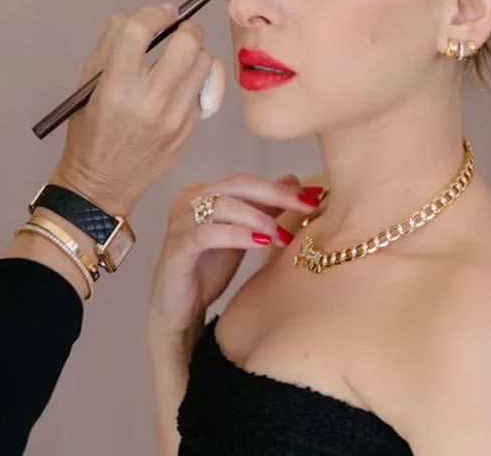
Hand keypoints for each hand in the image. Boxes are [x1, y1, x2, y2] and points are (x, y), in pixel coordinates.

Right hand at [50, 3, 225, 216]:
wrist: (103, 184)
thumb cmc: (91, 132)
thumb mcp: (88, 86)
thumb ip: (110, 46)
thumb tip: (136, 17)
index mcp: (116, 86)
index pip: (140, 32)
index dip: (155, 13)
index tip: (162, 12)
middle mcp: (149, 99)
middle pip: (187, 42)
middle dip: (185, 30)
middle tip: (176, 34)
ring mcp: (175, 116)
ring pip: (204, 63)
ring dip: (194, 54)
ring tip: (178, 60)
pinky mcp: (190, 128)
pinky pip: (205, 89)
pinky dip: (196, 80)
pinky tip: (179, 86)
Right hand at [147, 174, 319, 347]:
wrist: (180, 310)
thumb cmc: (209, 269)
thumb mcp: (243, 235)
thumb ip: (264, 208)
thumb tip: (294, 180)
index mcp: (203, 192)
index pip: (248, 182)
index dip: (282, 187)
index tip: (315, 195)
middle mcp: (188, 200)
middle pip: (237, 186)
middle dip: (277, 196)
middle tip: (308, 207)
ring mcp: (179, 222)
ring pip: (223, 206)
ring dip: (259, 219)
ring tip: (283, 236)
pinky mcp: (176, 247)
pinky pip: (208, 233)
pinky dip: (238, 235)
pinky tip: (261, 244)